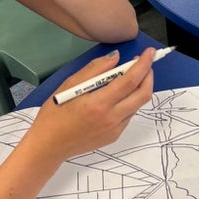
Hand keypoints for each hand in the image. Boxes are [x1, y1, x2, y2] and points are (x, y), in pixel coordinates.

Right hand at [30, 49, 155, 157]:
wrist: (49, 145)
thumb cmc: (55, 113)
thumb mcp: (69, 85)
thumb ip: (95, 69)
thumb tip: (116, 57)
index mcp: (99, 103)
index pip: (130, 81)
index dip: (143, 64)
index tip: (149, 52)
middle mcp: (111, 118)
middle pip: (143, 94)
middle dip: (148, 75)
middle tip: (143, 63)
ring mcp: (115, 130)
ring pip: (137, 105)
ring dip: (138, 88)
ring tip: (128, 77)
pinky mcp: (114, 136)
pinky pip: (128, 115)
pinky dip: (128, 101)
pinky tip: (116, 96)